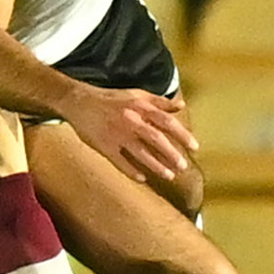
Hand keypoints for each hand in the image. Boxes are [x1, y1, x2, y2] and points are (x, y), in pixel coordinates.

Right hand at [64, 85, 198, 183]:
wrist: (79, 101)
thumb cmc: (111, 99)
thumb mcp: (136, 95)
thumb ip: (159, 102)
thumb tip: (181, 105)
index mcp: (140, 107)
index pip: (166, 121)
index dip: (182, 134)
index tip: (194, 147)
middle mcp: (130, 120)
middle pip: (156, 138)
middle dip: (171, 154)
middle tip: (183, 166)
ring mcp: (116, 134)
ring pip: (140, 153)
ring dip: (156, 166)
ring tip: (170, 176)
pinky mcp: (104, 146)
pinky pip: (120, 162)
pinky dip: (131, 171)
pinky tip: (143, 178)